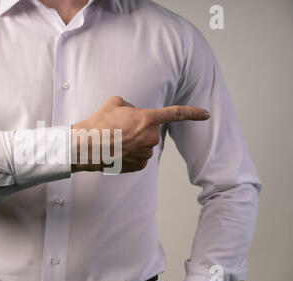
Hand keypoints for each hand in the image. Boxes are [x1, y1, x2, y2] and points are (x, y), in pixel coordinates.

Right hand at [71, 96, 209, 172]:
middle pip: (150, 131)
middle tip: (119, 129)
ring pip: (144, 145)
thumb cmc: (99, 123)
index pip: (175, 114)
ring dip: (134, 142)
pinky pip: (139, 157)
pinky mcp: (139, 165)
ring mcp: (145, 153)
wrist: (86, 146)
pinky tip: (117, 151)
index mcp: (147, 119)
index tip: (206, 114)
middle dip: (139, 129)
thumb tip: (134, 113)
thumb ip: (131, 106)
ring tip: (115, 141)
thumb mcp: (115, 103)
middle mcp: (150, 137)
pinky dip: (130, 154)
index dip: (193, 113)